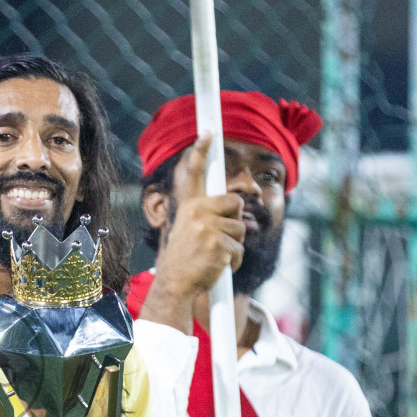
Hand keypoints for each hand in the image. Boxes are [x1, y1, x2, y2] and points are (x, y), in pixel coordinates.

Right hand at [148, 133, 246, 299]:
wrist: (175, 284)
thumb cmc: (186, 258)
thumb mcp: (189, 229)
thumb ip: (207, 214)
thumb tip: (237, 205)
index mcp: (190, 206)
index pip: (195, 173)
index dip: (201, 151)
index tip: (208, 132)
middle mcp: (197, 212)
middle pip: (237, 203)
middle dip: (235, 221)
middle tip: (218, 238)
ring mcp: (208, 228)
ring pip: (241, 229)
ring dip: (234, 245)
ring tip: (215, 255)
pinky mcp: (218, 245)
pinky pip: (240, 249)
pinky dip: (234, 262)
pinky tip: (218, 266)